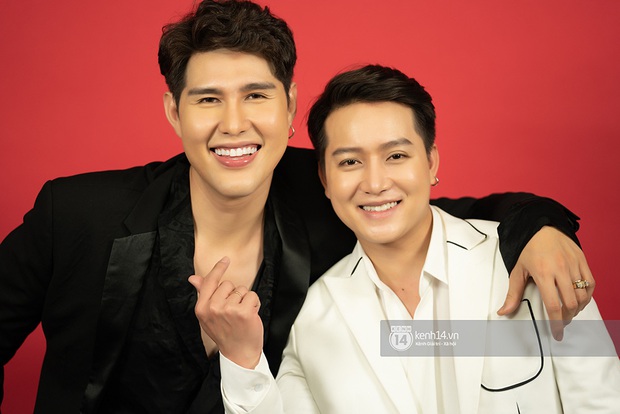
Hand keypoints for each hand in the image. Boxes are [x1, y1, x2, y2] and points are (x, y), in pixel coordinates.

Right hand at [188, 257, 263, 368]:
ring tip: (241, 315)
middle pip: (228, 284)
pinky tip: (250, 316)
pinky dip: (254, 304)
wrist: (238, 353)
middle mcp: (213, 308)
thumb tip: (193, 278)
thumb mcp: (208, 315)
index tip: (225, 259)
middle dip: (234, 294)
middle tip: (233, 312)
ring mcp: (228, 310)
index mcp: (202, 308)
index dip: (218, 269)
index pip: (210, 282)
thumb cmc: (225, 333)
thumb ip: (203, 294)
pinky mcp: (244, 312)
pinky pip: (252, 295)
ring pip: (242, 290)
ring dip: (245, 300)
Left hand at [497, 226, 594, 340]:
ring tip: (569, 312)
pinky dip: (587, 296)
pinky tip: (579, 299)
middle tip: (561, 321)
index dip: (555, 323)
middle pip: (570, 303)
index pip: (553, 305)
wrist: (542, 227)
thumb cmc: (529, 249)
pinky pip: (591, 283)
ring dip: (577, 309)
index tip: (556, 333)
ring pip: (582, 296)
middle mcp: (560, 269)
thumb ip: (513, 293)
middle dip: (567, 318)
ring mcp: (573, 264)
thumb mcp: (517, 270)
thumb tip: (503, 311)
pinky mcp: (582, 260)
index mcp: (542, 273)